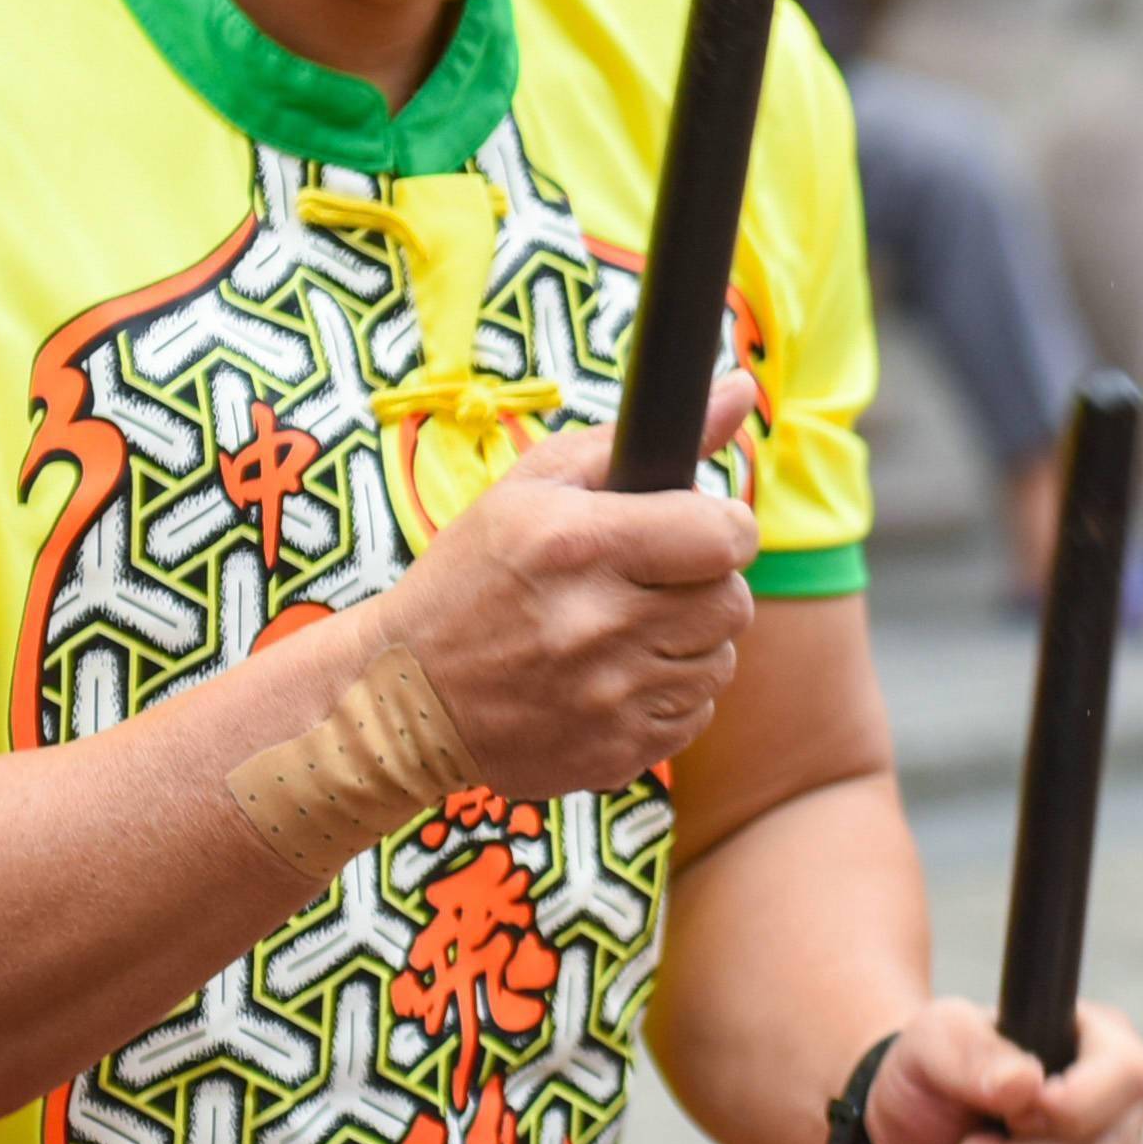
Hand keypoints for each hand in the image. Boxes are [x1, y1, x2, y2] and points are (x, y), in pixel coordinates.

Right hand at [379, 363, 764, 794]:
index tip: (694, 530)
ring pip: (719, 662)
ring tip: (623, 631)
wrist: (403, 696)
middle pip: (731, 602)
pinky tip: (612, 678)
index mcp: (579, 545)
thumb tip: (739, 391)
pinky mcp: (616, 752)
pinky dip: (665, 695)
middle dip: (702, 586)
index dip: (721, 528)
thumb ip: (635, 441)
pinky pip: (692, 716)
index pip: (726, 536)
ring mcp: (609, 698)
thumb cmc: (473, 575)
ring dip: (687, 643)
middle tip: (650, 583)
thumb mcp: (534, 487)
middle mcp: (598, 625)